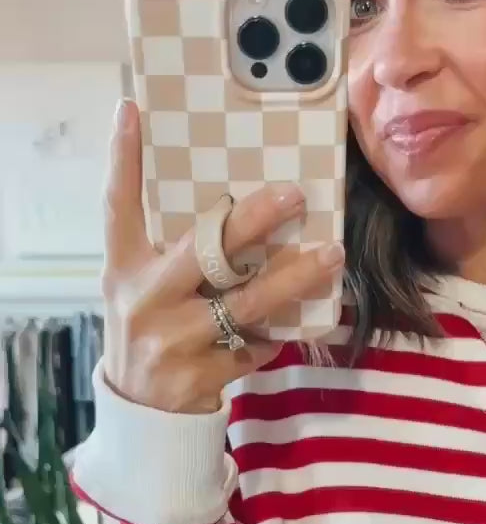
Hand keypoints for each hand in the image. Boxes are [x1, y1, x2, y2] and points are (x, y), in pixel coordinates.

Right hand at [102, 99, 343, 414]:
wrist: (139, 412)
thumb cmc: (151, 332)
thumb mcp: (143, 288)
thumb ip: (172, 254)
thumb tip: (235, 209)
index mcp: (124, 268)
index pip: (118, 206)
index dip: (122, 158)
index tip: (131, 111)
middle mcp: (144, 300)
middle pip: (203, 250)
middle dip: (253, 220)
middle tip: (294, 195)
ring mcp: (171, 340)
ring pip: (244, 302)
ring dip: (293, 277)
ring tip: (330, 255)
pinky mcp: (198, 375)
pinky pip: (253, 345)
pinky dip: (275, 335)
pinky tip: (292, 325)